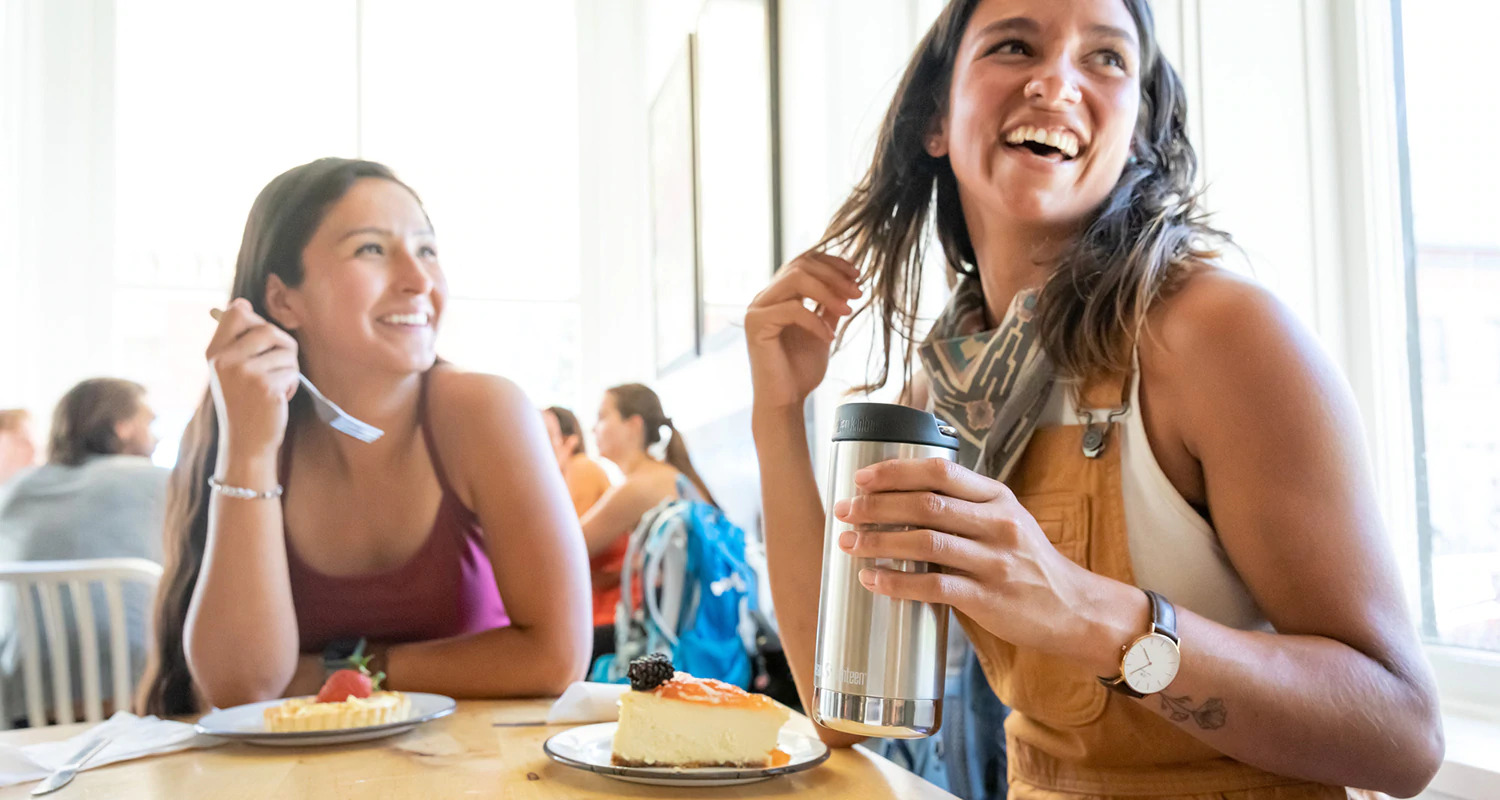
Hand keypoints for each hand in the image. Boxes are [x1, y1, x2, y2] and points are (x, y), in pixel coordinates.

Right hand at [205, 298, 299, 458]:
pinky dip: (292, 385)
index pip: (236, 312)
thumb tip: (240, 303)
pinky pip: (293, 371)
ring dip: (288, 369)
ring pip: (286, 351)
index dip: (255, 318)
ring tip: (274, 386)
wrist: (246, 443)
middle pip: (268, 328)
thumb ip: (236, 340)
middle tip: (276, 366)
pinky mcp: (265, 386)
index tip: (260, 337)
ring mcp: (245, 373)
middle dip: (282, 345)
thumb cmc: (244, 403)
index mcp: (214, 352)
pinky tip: (278, 399)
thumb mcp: (229, 370)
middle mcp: (226, 360)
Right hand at [744, 252, 861, 410]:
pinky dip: (816, 320)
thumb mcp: (824, 330)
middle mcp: (764, 298)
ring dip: (828, 291)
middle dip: (834, 275)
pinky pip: (792, 309)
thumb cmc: (801, 371)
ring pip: (795, 279)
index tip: (857, 275)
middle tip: (858, 293)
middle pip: (800, 265)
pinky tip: (829, 337)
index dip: (831, 263)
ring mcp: (757, 309)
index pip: (803, 262)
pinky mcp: (756, 325)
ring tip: (848, 310)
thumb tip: (848, 283)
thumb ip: (829, 307)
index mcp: (778, 296)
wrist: (785, 402)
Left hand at [832, 457, 1109, 659]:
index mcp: (997, 497)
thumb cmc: (1030, 564)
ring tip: (849, 543)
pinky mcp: (989, 598)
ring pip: (926, 542)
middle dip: (877, 506)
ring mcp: (995, 561)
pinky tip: (873, 580)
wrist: (1073, 608)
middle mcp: (997, 523)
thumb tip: (902, 498)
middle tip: (845, 511)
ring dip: (880, 541)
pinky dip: (897, 582)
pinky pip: (934, 587)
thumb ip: (965, 506)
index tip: (861, 478)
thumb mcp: (1007, 520)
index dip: (895, 472)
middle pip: (926, 504)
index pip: (940, 471)